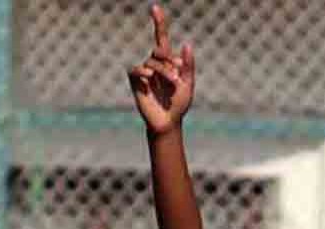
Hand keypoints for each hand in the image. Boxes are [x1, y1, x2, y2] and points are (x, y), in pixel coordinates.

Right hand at [127, 4, 194, 134]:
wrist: (168, 121)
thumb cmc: (179, 103)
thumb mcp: (188, 84)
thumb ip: (188, 66)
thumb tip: (187, 44)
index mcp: (168, 61)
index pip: (161, 37)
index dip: (158, 22)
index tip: (154, 8)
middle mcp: (155, 64)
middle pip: (159, 50)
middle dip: (169, 61)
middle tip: (177, 77)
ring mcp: (145, 72)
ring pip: (151, 61)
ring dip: (163, 71)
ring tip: (171, 84)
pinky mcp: (136, 82)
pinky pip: (136, 70)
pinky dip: (143, 71)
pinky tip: (150, 77)